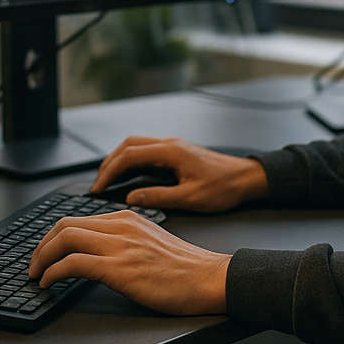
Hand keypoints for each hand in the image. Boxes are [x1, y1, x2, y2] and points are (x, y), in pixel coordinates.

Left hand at [27, 209, 229, 314]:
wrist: (209, 278)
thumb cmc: (186, 268)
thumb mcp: (152, 242)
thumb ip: (127, 240)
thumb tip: (100, 253)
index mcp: (128, 218)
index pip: (78, 218)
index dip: (54, 236)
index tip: (45, 252)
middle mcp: (121, 226)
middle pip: (65, 224)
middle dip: (41, 246)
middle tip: (33, 265)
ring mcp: (120, 246)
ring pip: (64, 239)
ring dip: (41, 258)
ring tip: (36, 275)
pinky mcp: (120, 268)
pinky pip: (74, 263)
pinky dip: (53, 272)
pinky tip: (49, 284)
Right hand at [90, 135, 268, 211]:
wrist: (247, 178)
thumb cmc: (224, 188)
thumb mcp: (190, 198)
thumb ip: (158, 197)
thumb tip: (131, 197)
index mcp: (171, 152)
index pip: (129, 156)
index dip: (110, 172)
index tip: (97, 188)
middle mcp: (169, 144)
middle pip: (128, 146)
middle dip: (109, 163)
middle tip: (96, 184)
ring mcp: (173, 147)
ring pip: (136, 146)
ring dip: (118, 160)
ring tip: (106, 180)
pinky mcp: (176, 153)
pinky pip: (146, 151)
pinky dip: (131, 161)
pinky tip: (127, 176)